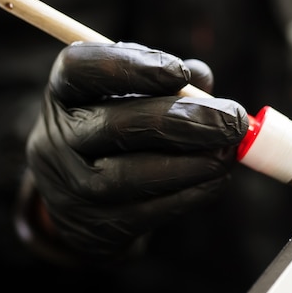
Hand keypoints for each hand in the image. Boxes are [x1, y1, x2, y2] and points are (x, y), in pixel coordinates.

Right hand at [22, 42, 247, 262]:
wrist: (84, 199)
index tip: (179, 72)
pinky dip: (192, 192)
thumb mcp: (131, 93)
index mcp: (64, 93)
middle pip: (115, 126)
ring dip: (191, 163)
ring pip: (131, 175)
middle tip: (233, 118)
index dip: (130, 67)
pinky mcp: (101, 225)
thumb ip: (167, 78)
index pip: (81, 68)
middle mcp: (59, 138)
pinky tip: (217, 177)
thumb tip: (202, 80)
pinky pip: (151, 211)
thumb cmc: (118, 128)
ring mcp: (74, 187)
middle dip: (182, 121)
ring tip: (228, 151)